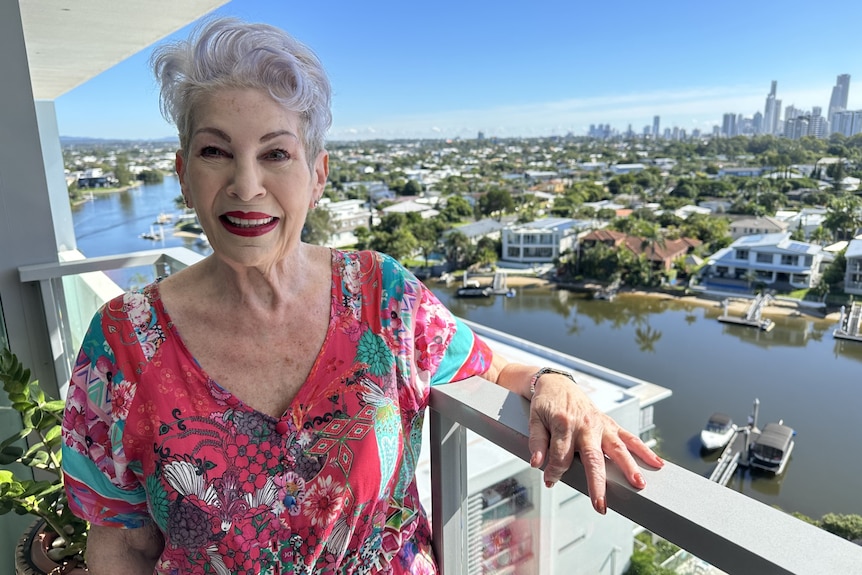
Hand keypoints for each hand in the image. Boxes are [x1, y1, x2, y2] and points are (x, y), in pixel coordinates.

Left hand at [527, 373, 663, 513]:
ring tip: (638, 484)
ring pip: (617, 448)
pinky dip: (644, 450)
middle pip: (593, 458)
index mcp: (564, 424)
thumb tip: (538, 463)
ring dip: (628, 467)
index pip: (561, 457)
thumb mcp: (534, 419)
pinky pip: (629, 437)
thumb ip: (537, 442)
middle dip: (597, 483)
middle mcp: (586, 425)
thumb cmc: (546, 403)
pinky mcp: (610, 424)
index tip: (550, 481)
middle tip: (600, 505)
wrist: (557, 382)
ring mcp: (601, 425)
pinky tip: (656, 463)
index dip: (555, 472)